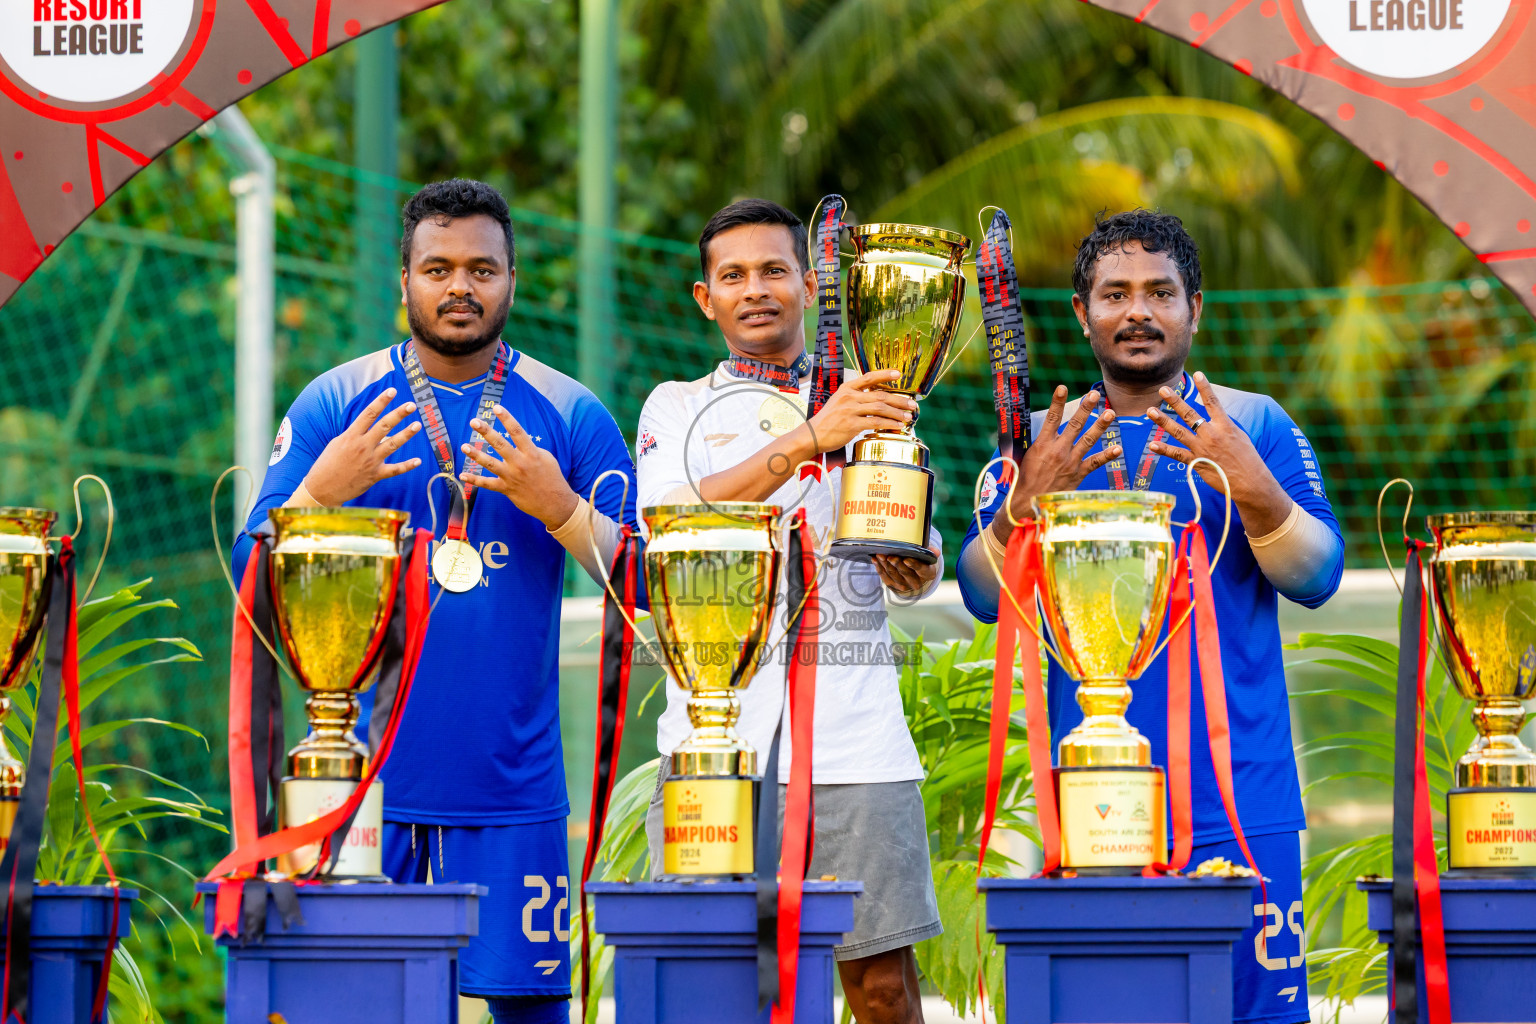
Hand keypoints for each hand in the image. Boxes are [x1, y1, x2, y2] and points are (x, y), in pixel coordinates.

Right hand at [303, 388, 421, 505]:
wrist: (322, 489)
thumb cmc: (328, 464)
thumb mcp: (337, 443)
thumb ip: (354, 434)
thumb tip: (366, 425)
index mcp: (351, 436)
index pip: (368, 413)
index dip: (381, 401)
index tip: (392, 391)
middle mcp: (362, 446)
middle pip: (384, 425)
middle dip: (399, 414)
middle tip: (411, 405)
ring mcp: (370, 461)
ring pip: (392, 444)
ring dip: (406, 434)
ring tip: (417, 425)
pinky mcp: (375, 475)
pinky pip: (394, 469)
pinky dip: (407, 466)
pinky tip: (418, 461)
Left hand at [461, 405, 578, 528]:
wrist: (555, 503)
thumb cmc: (552, 477)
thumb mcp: (546, 458)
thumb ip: (530, 449)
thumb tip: (518, 442)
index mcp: (531, 453)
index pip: (517, 432)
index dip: (506, 418)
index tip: (497, 408)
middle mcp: (520, 463)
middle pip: (500, 444)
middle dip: (486, 432)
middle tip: (474, 422)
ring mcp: (511, 477)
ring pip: (490, 463)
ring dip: (475, 454)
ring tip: (464, 446)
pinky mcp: (506, 489)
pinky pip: (488, 484)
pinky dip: (474, 480)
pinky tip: (463, 475)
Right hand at [805, 370, 914, 452]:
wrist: (813, 434)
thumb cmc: (827, 420)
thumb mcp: (838, 402)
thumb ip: (855, 398)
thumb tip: (875, 400)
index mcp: (846, 389)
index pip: (869, 377)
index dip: (885, 374)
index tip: (898, 374)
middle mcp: (849, 397)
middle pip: (880, 395)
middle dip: (899, 399)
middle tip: (911, 404)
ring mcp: (850, 410)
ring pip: (880, 408)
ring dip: (897, 412)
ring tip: (908, 416)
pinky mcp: (852, 424)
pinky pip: (876, 422)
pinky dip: (889, 424)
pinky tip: (897, 426)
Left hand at [873, 549, 939, 596]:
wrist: (915, 572)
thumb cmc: (922, 560)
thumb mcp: (928, 555)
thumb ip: (930, 551)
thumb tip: (937, 552)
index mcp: (927, 573)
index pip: (921, 569)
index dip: (913, 565)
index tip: (907, 559)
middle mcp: (916, 582)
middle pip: (905, 573)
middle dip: (897, 564)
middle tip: (891, 556)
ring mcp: (904, 585)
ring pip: (893, 575)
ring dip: (886, 565)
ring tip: (880, 555)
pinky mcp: (893, 585)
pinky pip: (885, 577)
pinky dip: (879, 568)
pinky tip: (875, 560)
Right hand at [993, 386, 1120, 540]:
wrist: (1027, 502)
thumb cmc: (1025, 479)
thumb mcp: (1027, 456)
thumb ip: (1040, 442)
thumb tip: (1047, 429)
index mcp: (1042, 444)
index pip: (1051, 418)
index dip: (1057, 402)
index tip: (1062, 387)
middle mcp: (1057, 450)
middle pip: (1074, 424)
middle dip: (1085, 408)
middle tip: (1094, 395)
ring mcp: (1069, 462)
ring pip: (1088, 439)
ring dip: (1100, 425)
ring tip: (1110, 413)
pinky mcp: (1077, 474)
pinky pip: (1094, 463)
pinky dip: (1106, 455)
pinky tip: (1117, 448)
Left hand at [1145, 371, 1277, 504]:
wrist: (1250, 482)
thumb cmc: (1247, 459)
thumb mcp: (1239, 436)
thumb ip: (1223, 425)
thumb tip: (1214, 415)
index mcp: (1225, 426)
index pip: (1213, 402)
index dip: (1205, 387)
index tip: (1197, 374)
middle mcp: (1212, 434)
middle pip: (1190, 414)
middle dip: (1175, 401)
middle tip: (1163, 389)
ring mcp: (1203, 448)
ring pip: (1179, 431)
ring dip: (1163, 420)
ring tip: (1150, 411)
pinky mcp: (1197, 463)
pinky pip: (1177, 454)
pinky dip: (1164, 449)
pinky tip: (1153, 444)